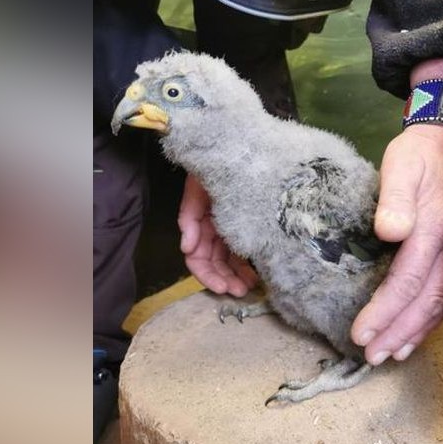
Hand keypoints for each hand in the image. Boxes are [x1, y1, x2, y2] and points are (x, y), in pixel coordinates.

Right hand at [178, 174, 257, 295]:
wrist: (234, 150)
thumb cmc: (213, 169)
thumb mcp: (197, 191)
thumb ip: (189, 218)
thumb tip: (186, 248)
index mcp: (199, 225)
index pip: (198, 258)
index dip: (207, 275)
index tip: (222, 287)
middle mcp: (212, 230)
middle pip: (215, 263)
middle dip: (225, 279)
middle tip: (239, 292)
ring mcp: (228, 229)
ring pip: (229, 261)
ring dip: (237, 276)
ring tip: (250, 287)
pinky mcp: (244, 226)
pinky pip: (242, 251)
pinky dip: (246, 265)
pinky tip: (256, 274)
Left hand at [351, 123, 442, 364]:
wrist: (442, 145)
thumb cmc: (414, 157)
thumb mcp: (399, 168)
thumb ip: (393, 199)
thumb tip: (389, 231)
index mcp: (435, 229)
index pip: (409, 281)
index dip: (385, 313)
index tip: (361, 334)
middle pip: (426, 301)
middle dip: (398, 333)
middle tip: (371, 356)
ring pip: (440, 304)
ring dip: (415, 333)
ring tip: (390, 354)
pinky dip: (431, 320)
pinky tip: (415, 334)